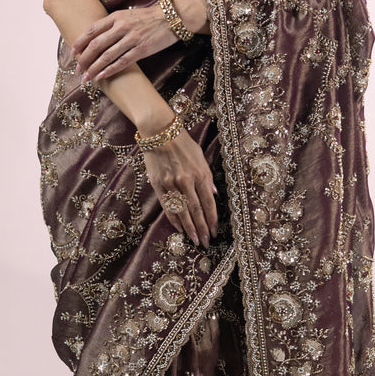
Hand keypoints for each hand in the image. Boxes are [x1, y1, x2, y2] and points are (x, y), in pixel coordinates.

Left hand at [71, 2, 175, 82]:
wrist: (173, 18)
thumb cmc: (150, 17)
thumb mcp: (128, 15)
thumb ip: (113, 24)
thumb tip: (96, 38)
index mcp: (116, 17)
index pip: (92, 30)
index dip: (80, 42)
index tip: (73, 52)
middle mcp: (122, 27)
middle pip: (96, 44)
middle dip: (84, 58)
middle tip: (77, 69)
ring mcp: (132, 38)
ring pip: (107, 55)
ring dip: (94, 68)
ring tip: (86, 77)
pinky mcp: (142, 50)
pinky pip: (122, 62)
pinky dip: (109, 70)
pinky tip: (101, 76)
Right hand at [143, 130, 218, 246]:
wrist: (160, 132)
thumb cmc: (183, 143)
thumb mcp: (201, 157)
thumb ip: (208, 177)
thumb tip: (214, 195)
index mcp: (200, 174)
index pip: (208, 202)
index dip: (212, 219)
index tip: (215, 232)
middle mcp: (186, 181)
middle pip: (196, 210)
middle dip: (202, 228)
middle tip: (206, 242)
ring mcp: (171, 184)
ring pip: (182, 212)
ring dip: (189, 228)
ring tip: (195, 240)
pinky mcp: (158, 185)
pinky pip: (167, 206)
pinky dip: (174, 219)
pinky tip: (179, 229)